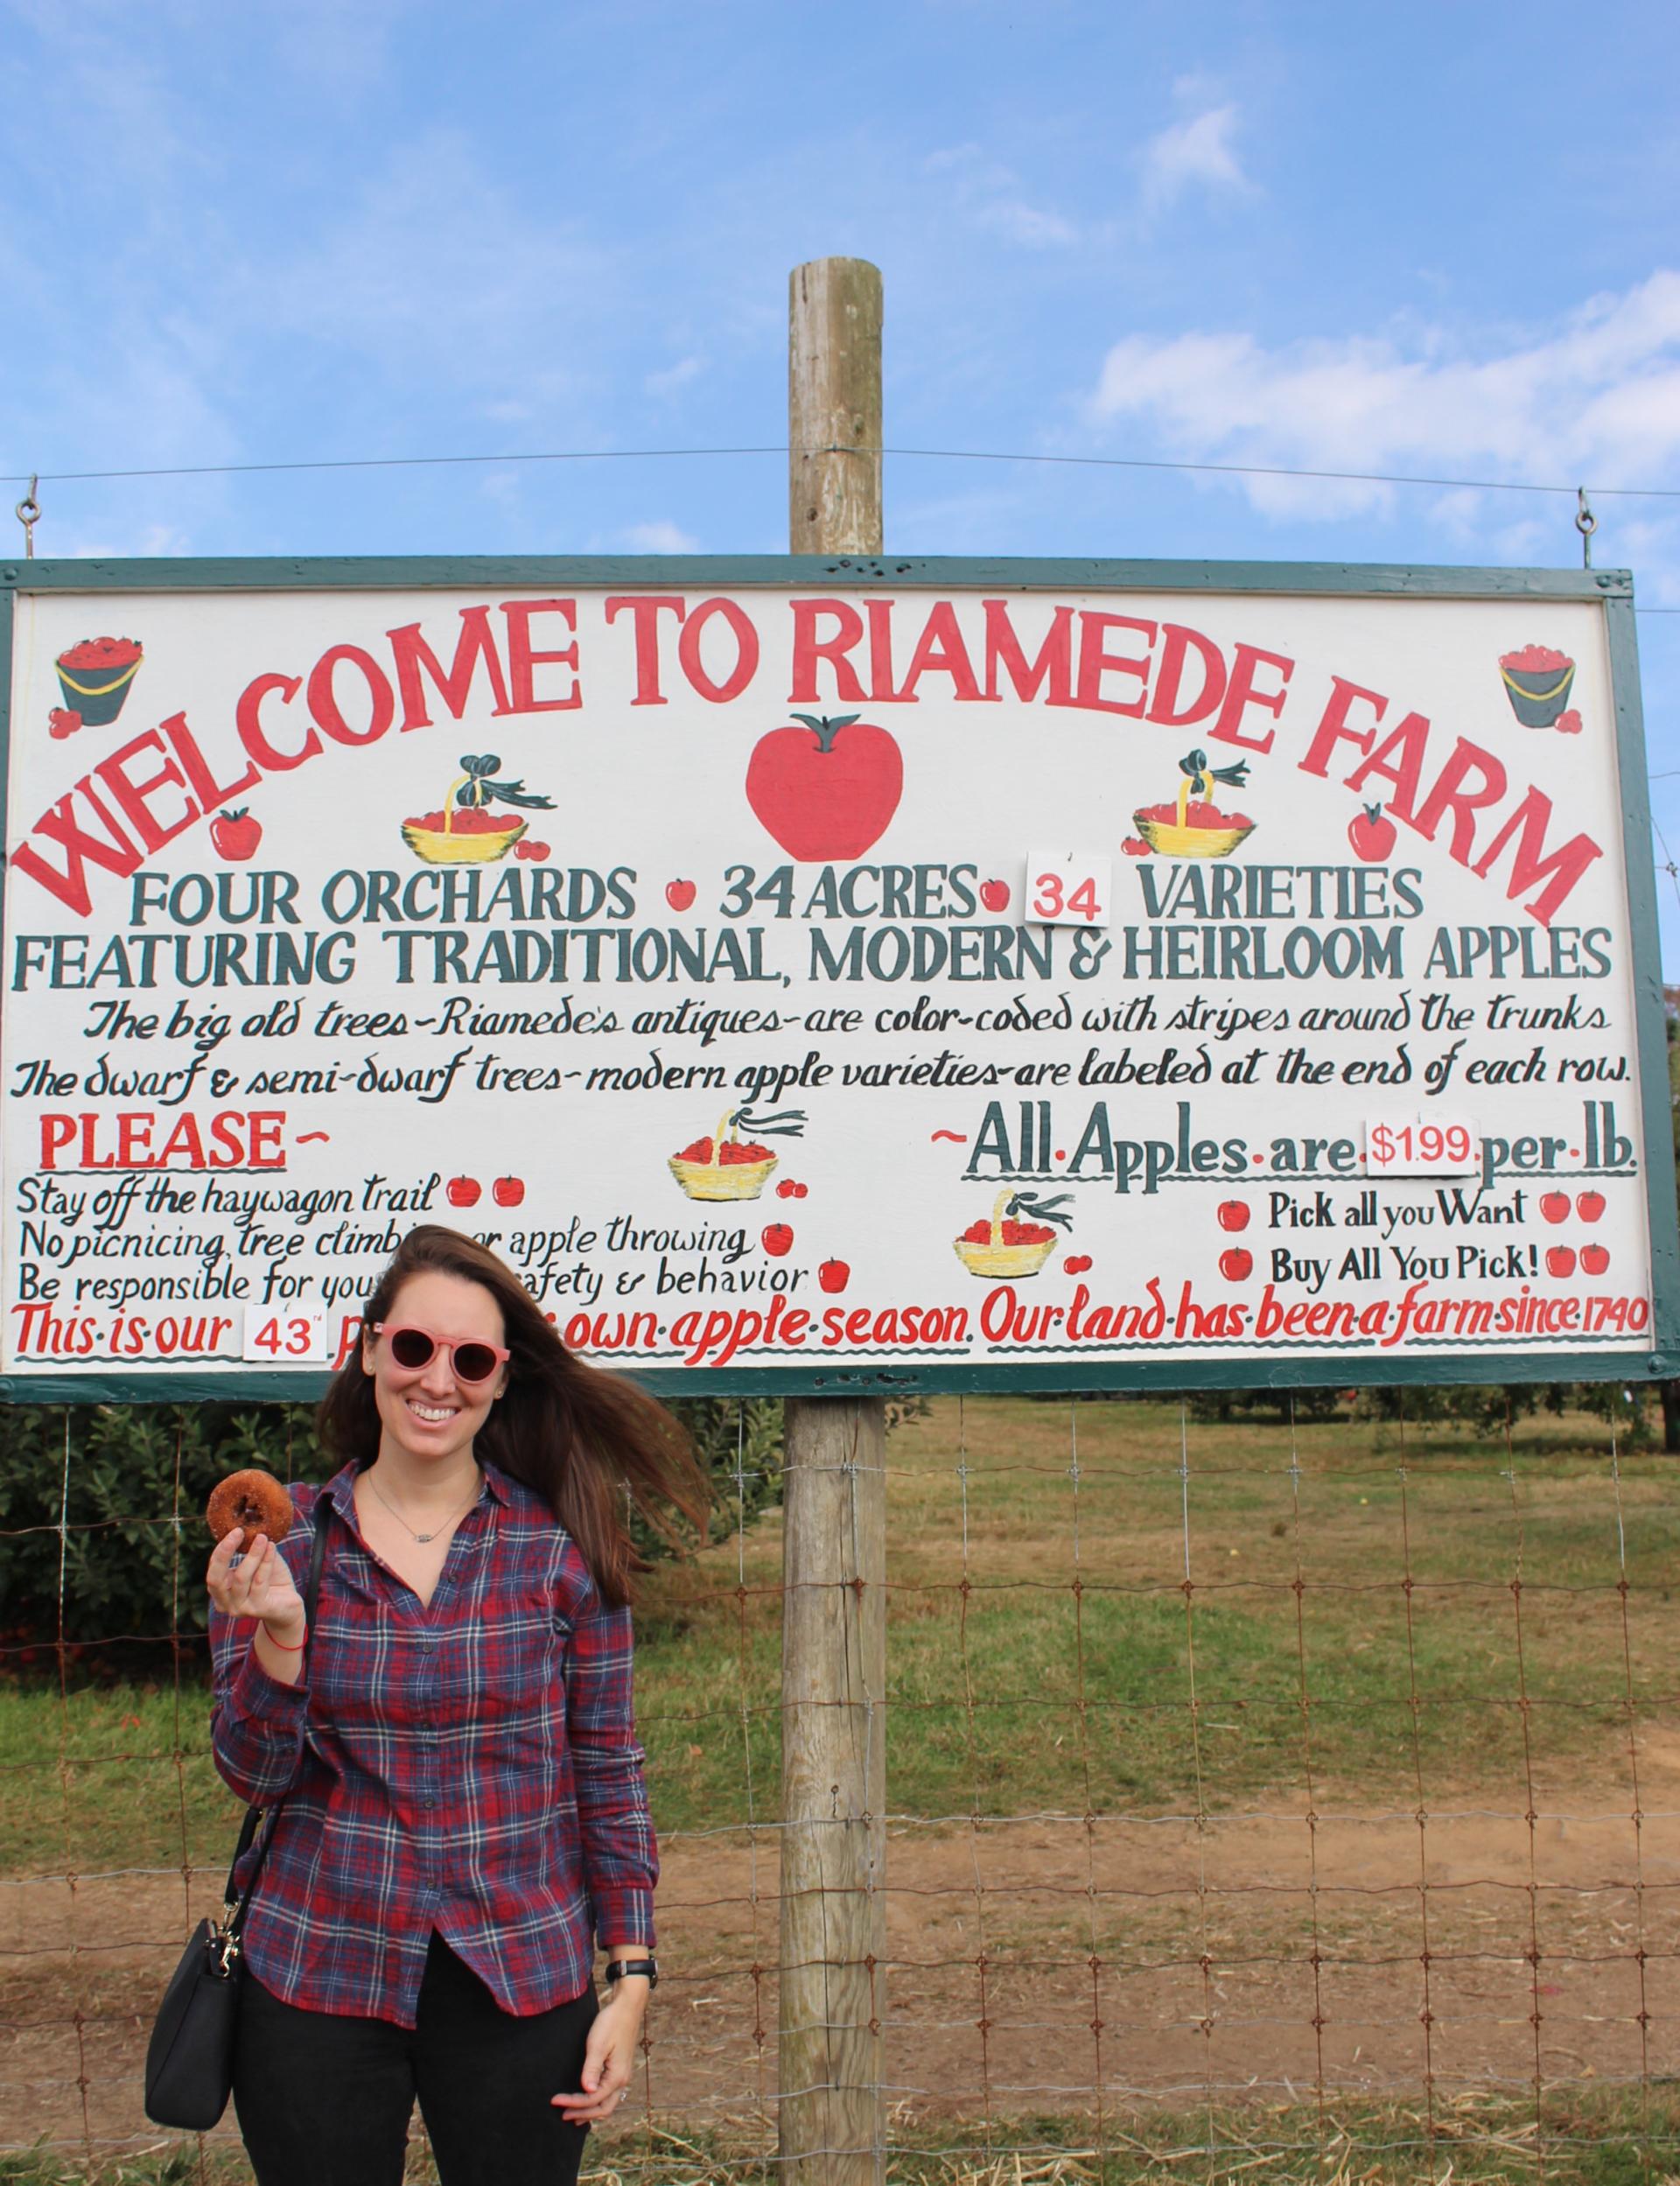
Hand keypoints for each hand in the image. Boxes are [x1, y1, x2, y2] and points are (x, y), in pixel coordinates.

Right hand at [206, 1527, 304, 1642]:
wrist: (288, 1606)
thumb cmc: (271, 1581)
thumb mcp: (259, 1562)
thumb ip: (251, 1548)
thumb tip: (251, 1521)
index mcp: (220, 1591)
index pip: (213, 1569)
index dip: (221, 1550)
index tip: (236, 1530)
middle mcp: (224, 1602)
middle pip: (215, 1578)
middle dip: (225, 1552)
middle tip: (239, 1532)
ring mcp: (239, 1608)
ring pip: (241, 1577)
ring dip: (253, 1554)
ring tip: (263, 1538)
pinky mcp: (257, 1609)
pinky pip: (259, 1582)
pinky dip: (266, 1562)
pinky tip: (272, 1548)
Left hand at [551, 1981, 647, 2125]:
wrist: (627, 2007)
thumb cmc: (611, 2023)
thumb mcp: (598, 2044)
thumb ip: (592, 2069)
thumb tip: (587, 2091)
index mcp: (617, 2076)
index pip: (592, 2099)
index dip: (573, 2103)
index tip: (555, 2100)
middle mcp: (622, 2080)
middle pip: (603, 2108)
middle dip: (583, 2114)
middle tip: (563, 2115)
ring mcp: (622, 2075)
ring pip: (608, 2104)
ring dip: (591, 2111)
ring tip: (574, 2116)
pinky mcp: (619, 2070)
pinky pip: (609, 2094)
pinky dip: (597, 2103)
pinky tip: (587, 2100)